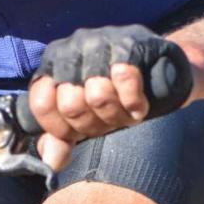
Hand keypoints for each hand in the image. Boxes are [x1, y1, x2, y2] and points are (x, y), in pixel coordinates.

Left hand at [28, 25, 192, 169]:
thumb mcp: (85, 119)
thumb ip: (61, 140)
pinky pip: (125, 79)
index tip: (77, 134)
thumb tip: (50, 162)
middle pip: (70, 104)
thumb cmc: (116, 94)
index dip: (60, 128)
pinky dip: (134, 101)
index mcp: (53, 65)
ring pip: (97, 94)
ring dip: (116, 115)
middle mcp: (72, 48)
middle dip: (93, 125)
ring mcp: (100, 41)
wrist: (162, 68)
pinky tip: (139, 104)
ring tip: (125, 114)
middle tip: (108, 122)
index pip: (41, 102)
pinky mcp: (130, 42)